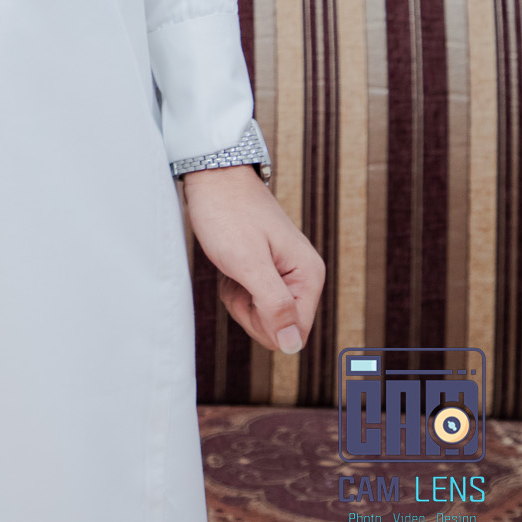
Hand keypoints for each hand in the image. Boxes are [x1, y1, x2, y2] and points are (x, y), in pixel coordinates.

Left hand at [179, 163, 325, 355]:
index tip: (247, 290)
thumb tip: (292, 345)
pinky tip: (231, 263)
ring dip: (239, 299)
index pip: (294, 334)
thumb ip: (274, 304)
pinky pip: (252, 301)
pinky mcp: (267, 271)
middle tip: (237, 275)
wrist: (212, 175)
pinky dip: (235, 288)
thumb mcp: (248, 261)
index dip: (263, 322)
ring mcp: (285, 274)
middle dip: (249, 310)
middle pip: (278, 328)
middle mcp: (303, 276)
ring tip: (233, 265)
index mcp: (309, 275)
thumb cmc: (228, 212)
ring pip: (262, 317)